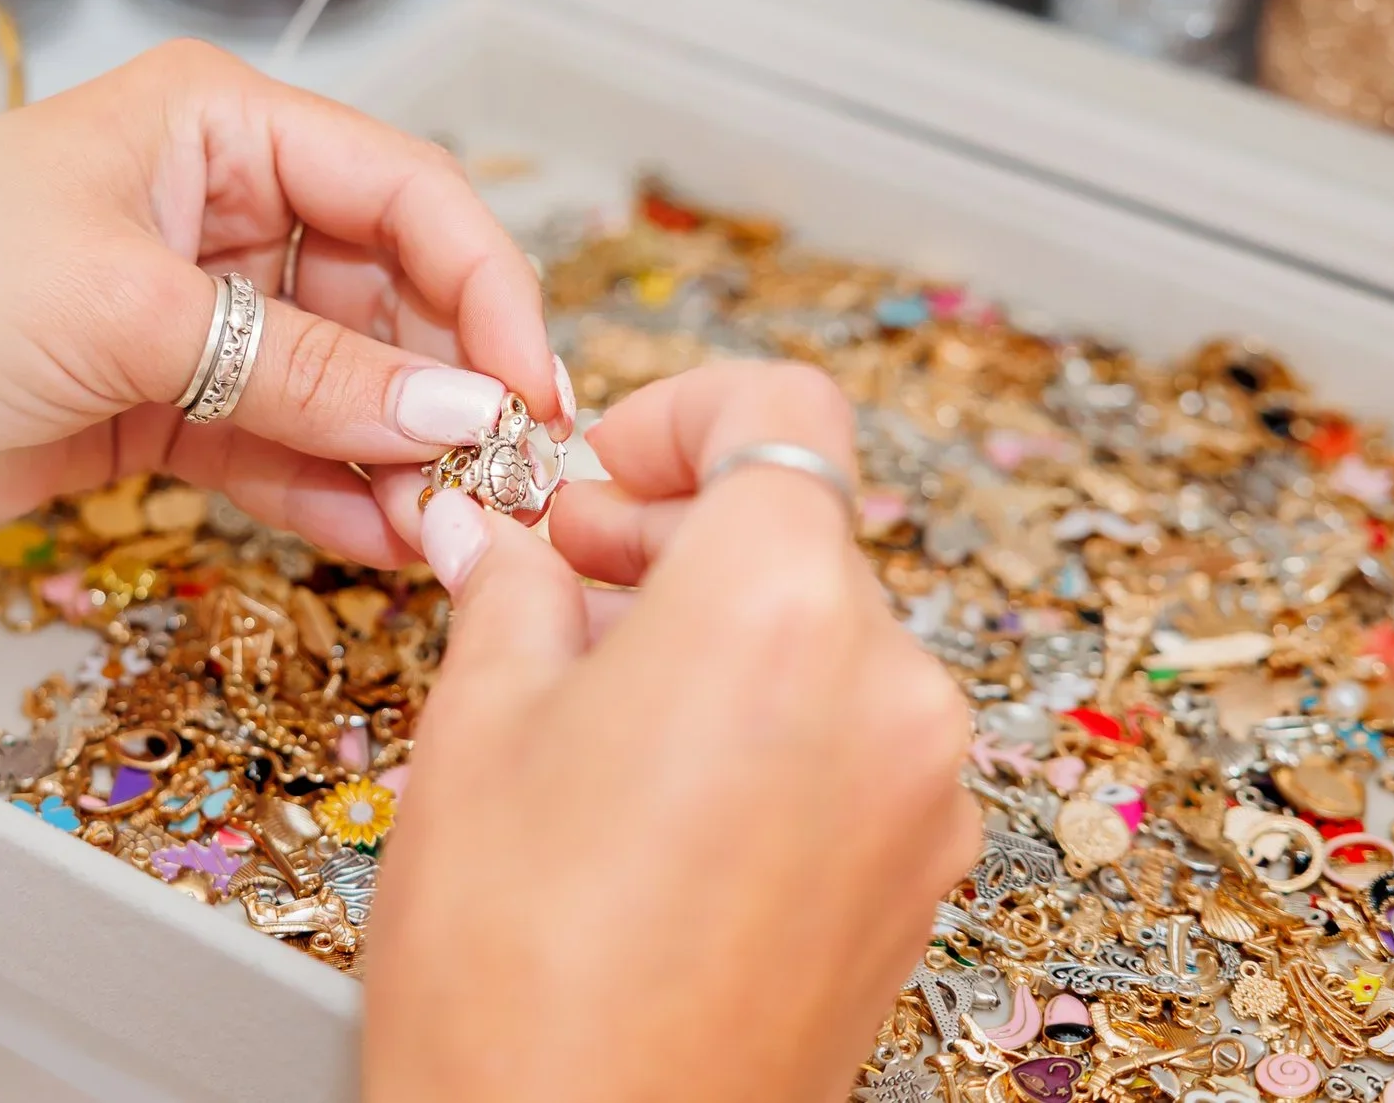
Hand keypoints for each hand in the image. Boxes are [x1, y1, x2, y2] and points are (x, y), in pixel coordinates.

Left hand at [0, 39, 565, 562]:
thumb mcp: (128, 312)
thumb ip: (301, 368)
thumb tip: (450, 413)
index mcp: (217, 126)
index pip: (400, 191)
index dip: (481, 283)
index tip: (528, 384)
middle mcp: (222, 206)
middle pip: (386, 292)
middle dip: (444, 384)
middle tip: (501, 476)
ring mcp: (200, 309)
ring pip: (342, 378)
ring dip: (397, 452)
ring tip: (448, 527)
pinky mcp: (171, 399)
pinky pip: (283, 442)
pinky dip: (331, 491)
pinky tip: (382, 538)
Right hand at [365, 360, 978, 1102]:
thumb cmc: (514, 978)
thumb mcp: (474, 730)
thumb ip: (506, 588)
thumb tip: (497, 533)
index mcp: (779, 611)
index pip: (782, 415)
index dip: (679, 416)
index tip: (603, 468)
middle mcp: (888, 689)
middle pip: (800, 528)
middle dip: (672, 529)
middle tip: (555, 569)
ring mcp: (919, 792)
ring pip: (825, 635)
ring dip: (715, 625)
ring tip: (586, 686)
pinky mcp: (915, 874)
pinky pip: (849, 735)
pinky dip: (764, 716)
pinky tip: (651, 776)